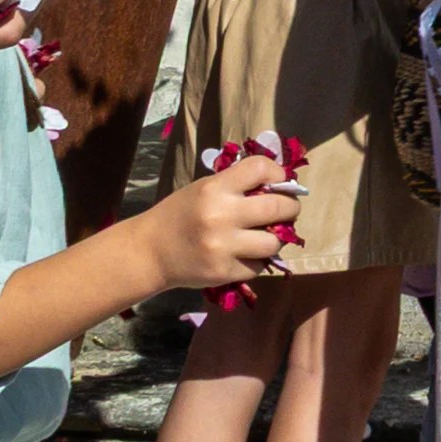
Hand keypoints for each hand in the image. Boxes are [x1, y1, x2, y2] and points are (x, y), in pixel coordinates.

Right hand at [147, 156, 304, 290]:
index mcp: (215, 188)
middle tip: (288, 210)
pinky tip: (248, 254)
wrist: (150, 251)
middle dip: (291, 207)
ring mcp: (222, 247)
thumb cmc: (181, 214)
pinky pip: (258, 266)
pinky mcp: (222, 272)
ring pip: (274, 242)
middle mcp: (220, 216)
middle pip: (278, 207)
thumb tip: (282, 185)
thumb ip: (239, 185)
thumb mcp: (205, 188)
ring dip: (277, 238)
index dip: (278, 173)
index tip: (278, 181)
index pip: (261, 169)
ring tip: (268, 235)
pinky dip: (258, 260)